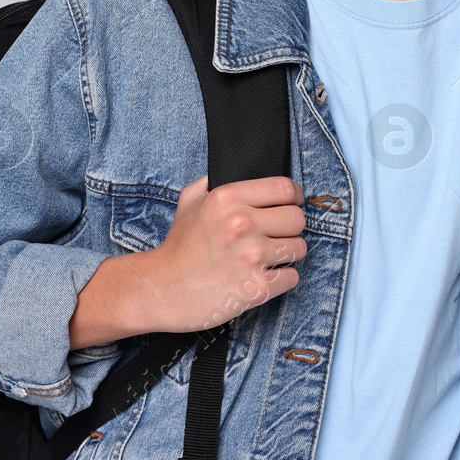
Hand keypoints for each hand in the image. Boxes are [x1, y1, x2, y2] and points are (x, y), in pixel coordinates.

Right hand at [133, 174, 307, 332]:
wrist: (161, 289)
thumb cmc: (177, 247)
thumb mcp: (189, 201)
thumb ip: (213, 181)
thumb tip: (237, 169)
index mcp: (227, 198)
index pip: (285, 188)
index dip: (294, 196)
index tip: (292, 204)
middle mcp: (242, 223)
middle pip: (297, 218)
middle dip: (290, 226)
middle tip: (277, 234)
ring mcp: (251, 256)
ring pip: (299, 247)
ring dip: (288, 253)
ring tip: (270, 257)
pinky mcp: (256, 287)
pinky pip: (292, 276)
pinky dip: (282, 278)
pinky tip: (264, 277)